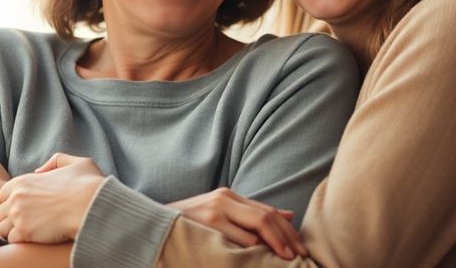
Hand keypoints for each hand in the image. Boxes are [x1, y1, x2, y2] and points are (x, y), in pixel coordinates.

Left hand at [0, 153, 104, 243]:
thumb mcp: (76, 163)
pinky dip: (21, 242)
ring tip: (31, 232)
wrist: (94, 206)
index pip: (3, 193)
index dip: (14, 200)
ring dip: (14, 231)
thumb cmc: (89, 185)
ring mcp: (19, 215)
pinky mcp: (25, 232)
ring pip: (3, 228)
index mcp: (26, 180)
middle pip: (1, 211)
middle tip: (30, 222)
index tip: (28, 206)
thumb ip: (56, 161)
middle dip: (12, 217)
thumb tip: (39, 171)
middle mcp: (18, 197)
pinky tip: (36, 239)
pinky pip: (12, 240)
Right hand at [167, 188, 305, 259]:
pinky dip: (254, 247)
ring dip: (276, 243)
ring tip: (287, 258)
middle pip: (268, 216)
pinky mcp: (209, 222)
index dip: (288, 230)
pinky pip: (239, 236)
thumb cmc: (190, 225)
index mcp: (231, 197)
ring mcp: (217, 209)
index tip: (301, 247)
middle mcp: (226, 199)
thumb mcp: (222, 215)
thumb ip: (251, 215)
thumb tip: (289, 215)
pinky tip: (262, 257)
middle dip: (287, 237)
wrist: (155, 224)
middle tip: (300, 255)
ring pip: (259, 223)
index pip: (268, 212)